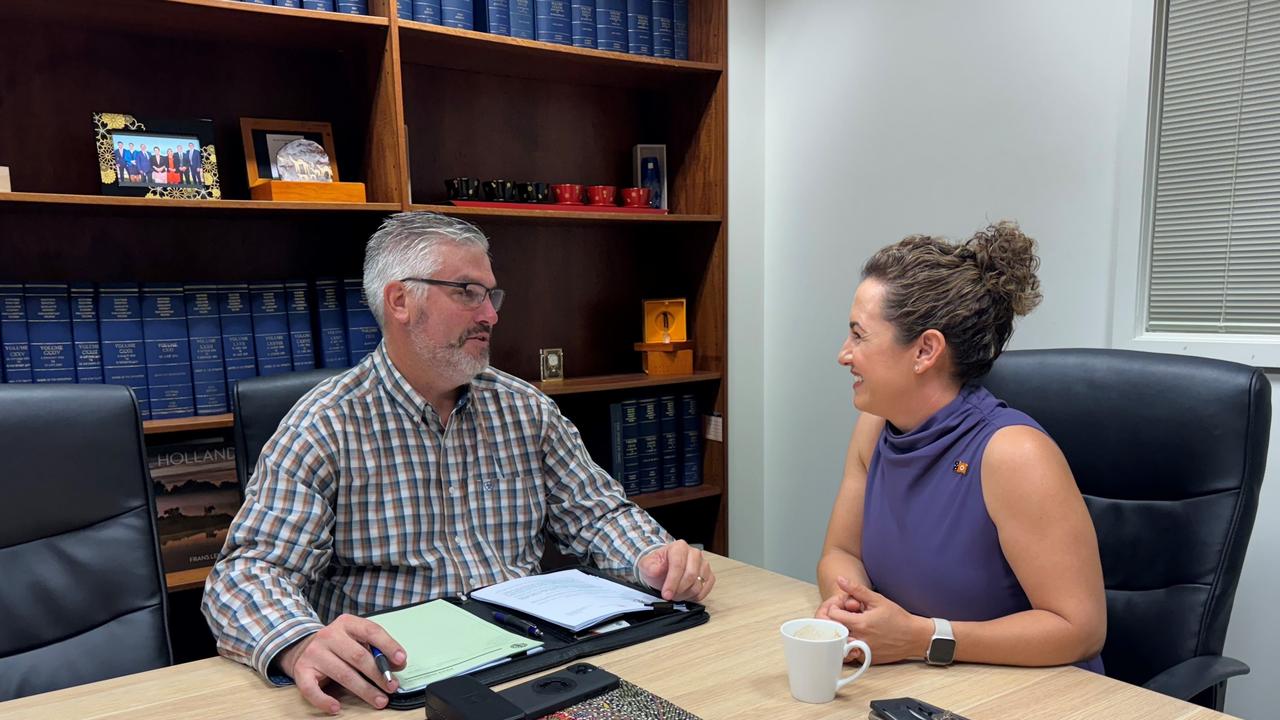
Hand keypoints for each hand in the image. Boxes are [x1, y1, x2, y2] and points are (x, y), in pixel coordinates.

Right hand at [277, 613, 406, 713]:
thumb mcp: (357, 639)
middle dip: (378, 674)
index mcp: (346, 623)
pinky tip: (336, 707)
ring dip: (364, 690)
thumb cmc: (338, 645)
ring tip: (379, 700)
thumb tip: (397, 664)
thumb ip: (376, 649)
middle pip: (358, 656)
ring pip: (343, 674)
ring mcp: (314, 653)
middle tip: (392, 686)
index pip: (371, 631)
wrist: (303, 647)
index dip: (388, 646)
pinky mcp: (302, 671)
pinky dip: (324, 701)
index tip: (401, 660)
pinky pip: (312, 689)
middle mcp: (329, 635)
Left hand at [637, 540, 714, 600]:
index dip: (672, 581)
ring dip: (685, 594)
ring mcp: (703, 564)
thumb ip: (650, 567)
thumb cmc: (658, 566)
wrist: (665, 569)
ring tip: (676, 593)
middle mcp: (694, 553)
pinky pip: (705, 590)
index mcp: (679, 547)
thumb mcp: (647, 565)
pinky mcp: (709, 575)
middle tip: (669, 595)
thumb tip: (657, 570)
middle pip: (690, 575)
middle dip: (678, 589)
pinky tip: (685, 594)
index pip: (678, 565)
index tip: (666, 594)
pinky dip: (694, 596)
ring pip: (698, 585)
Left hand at [824, 576, 931, 664]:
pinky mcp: (868, 659)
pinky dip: (852, 646)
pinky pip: (852, 653)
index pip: (833, 616)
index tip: (841, 607)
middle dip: (836, 622)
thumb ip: (856, 589)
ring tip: (851, 627)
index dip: (834, 608)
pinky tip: (860, 637)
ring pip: (842, 644)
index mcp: (860, 623)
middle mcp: (860, 639)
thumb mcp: (877, 599)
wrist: (914, 636)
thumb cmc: (897, 617)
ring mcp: (864, 651)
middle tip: (844, 617)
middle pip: (835, 630)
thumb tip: (840, 580)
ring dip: (843, 635)